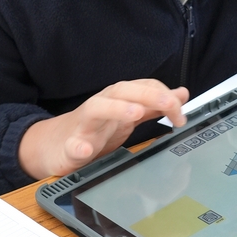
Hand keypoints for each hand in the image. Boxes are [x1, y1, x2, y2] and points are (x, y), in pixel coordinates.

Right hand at [19, 79, 189, 178]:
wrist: (55, 146)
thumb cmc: (94, 129)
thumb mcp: (128, 115)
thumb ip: (154, 105)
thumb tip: (181, 93)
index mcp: (117, 100)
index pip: (143, 87)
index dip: (164, 95)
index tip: (180, 112)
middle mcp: (101, 106)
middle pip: (122, 91)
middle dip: (147, 95)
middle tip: (169, 105)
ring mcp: (84, 125)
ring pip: (96, 108)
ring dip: (116, 108)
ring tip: (135, 114)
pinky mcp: (69, 146)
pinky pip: (72, 145)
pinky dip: (78, 146)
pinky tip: (85, 150)